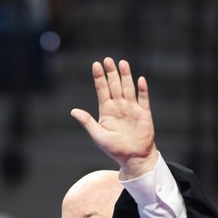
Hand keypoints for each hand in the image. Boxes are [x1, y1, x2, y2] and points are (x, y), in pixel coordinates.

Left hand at [70, 58, 157, 178]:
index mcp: (107, 111)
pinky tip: (139, 80)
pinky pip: (143, 98)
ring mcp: (132, 108)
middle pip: (114, 85)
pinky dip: (142, 89)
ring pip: (128, 88)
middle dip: (111, 73)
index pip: (102, 90)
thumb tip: (73, 111)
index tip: (95, 65)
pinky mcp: (144, 113)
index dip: (99, 78)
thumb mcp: (98, 136)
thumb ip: (87, 122)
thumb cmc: (114, 148)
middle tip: (108, 60)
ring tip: (122, 63)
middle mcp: (119, 106)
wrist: (133, 157)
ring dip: (125, 76)